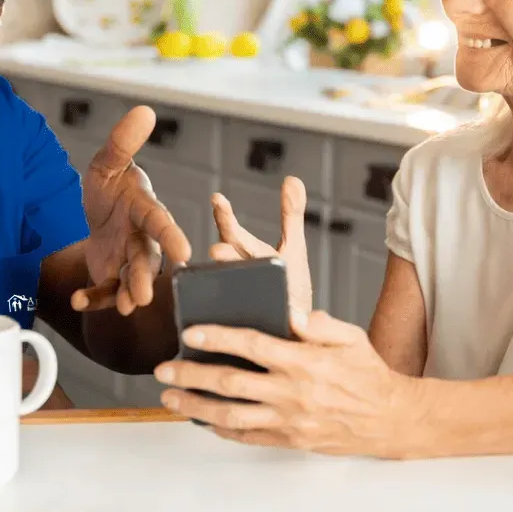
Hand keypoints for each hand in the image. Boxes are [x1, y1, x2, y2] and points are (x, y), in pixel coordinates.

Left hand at [71, 106, 191, 314]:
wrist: (100, 216)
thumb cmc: (112, 189)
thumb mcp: (107, 164)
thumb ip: (122, 142)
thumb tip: (144, 110)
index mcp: (145, 210)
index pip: (160, 222)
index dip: (171, 236)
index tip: (184, 252)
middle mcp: (143, 239)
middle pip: (147, 259)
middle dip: (145, 276)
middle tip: (144, 293)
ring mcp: (128, 261)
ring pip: (132, 280)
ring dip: (128, 294)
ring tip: (126, 307)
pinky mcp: (112, 277)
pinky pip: (105, 291)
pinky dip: (94, 298)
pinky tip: (78, 301)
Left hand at [154, 309, 418, 457]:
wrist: (391, 420)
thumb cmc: (369, 374)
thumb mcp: (351, 337)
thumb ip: (318, 323)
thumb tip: (289, 311)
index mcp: (304, 362)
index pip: (252, 345)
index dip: (218, 338)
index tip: (190, 332)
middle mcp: (292, 393)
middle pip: (230, 383)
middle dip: (191, 375)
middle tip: (163, 370)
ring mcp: (289, 421)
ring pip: (231, 415)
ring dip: (195, 407)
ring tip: (170, 398)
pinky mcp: (290, 440)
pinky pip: (248, 437)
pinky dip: (221, 429)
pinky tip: (203, 420)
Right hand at [210, 176, 311, 318]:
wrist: (294, 332)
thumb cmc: (289, 286)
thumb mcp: (293, 248)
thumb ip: (291, 215)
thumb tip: (293, 179)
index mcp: (245, 254)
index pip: (233, 231)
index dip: (225, 216)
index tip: (218, 199)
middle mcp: (236, 274)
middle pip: (227, 260)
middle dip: (225, 254)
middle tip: (219, 249)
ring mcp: (236, 300)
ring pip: (226, 291)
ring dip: (224, 288)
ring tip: (226, 283)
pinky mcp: (240, 329)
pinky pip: (231, 324)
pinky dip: (228, 322)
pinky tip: (225, 324)